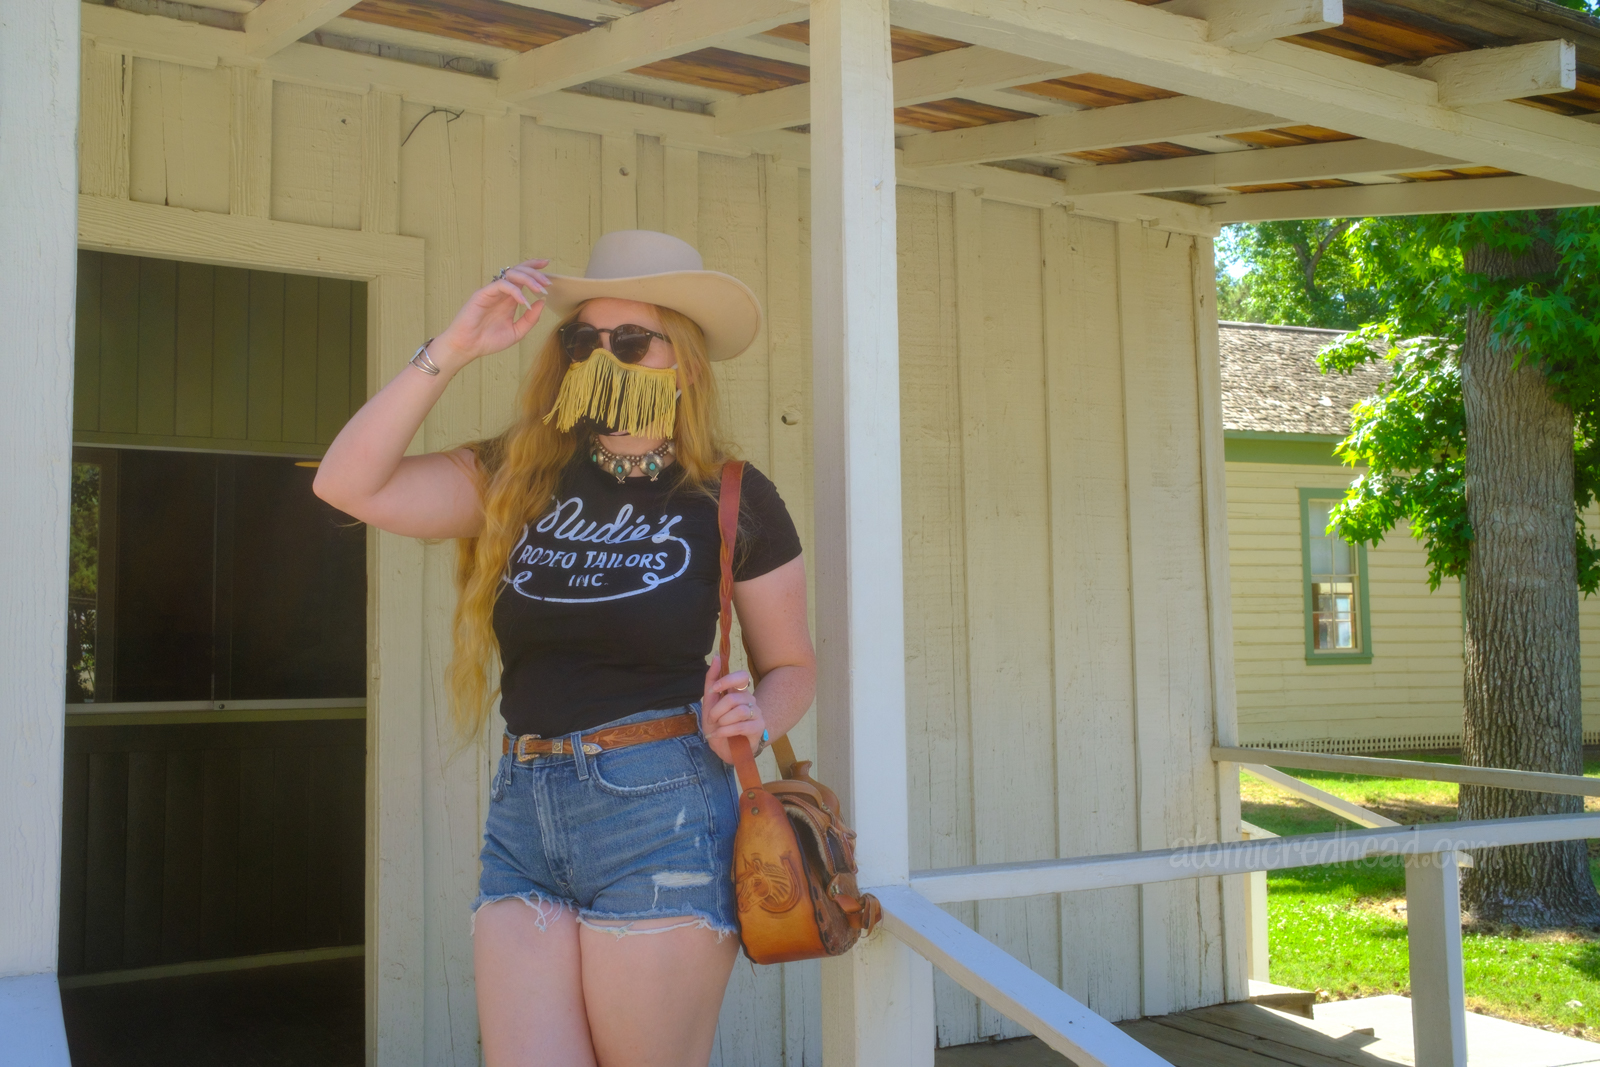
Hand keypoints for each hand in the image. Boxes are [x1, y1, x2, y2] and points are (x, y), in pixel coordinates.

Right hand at [430, 258, 551, 371]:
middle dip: (535, 273)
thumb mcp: (517, 332)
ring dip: (528, 279)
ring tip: (539, 289)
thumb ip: (530, 319)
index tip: (547, 263)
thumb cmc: (488, 340)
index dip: (534, 267)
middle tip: (547, 283)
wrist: (468, 347)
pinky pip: (501, 285)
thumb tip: (542, 302)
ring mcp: (492, 292)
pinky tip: (524, 301)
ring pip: (511, 274)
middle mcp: (502, 293)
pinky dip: (515, 291)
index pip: (522, 277)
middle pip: (519, 271)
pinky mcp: (483, 294)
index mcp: (509, 299)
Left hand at [701, 655, 764, 765]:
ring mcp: (756, 714)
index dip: (727, 680)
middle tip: (712, 719)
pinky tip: (720, 734)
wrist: (724, 749)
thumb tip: (716, 657)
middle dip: (717, 710)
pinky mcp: (758, 729)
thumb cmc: (718, 725)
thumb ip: (712, 679)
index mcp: (739, 692)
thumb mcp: (709, 702)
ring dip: (723, 721)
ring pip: (739, 711)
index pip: (742, 677)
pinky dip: (726, 731)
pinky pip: (742, 726)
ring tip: (718, 727)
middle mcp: (750, 700)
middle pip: (734, 698)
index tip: (713, 690)